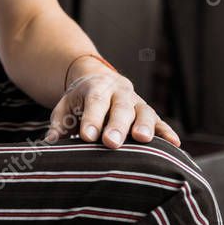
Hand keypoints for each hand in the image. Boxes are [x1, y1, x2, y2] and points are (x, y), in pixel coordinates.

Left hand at [45, 62, 180, 148]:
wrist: (99, 80)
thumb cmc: (79, 100)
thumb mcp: (65, 106)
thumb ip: (59, 123)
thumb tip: (49, 142)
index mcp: (96, 88)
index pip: (94, 103)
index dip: (91, 119)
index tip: (87, 136)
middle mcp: (120, 93)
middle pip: (120, 108)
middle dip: (116, 126)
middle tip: (111, 142)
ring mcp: (137, 102)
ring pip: (144, 112)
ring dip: (145, 126)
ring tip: (143, 140)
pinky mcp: (148, 113)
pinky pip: (160, 122)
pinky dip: (167, 132)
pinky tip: (174, 144)